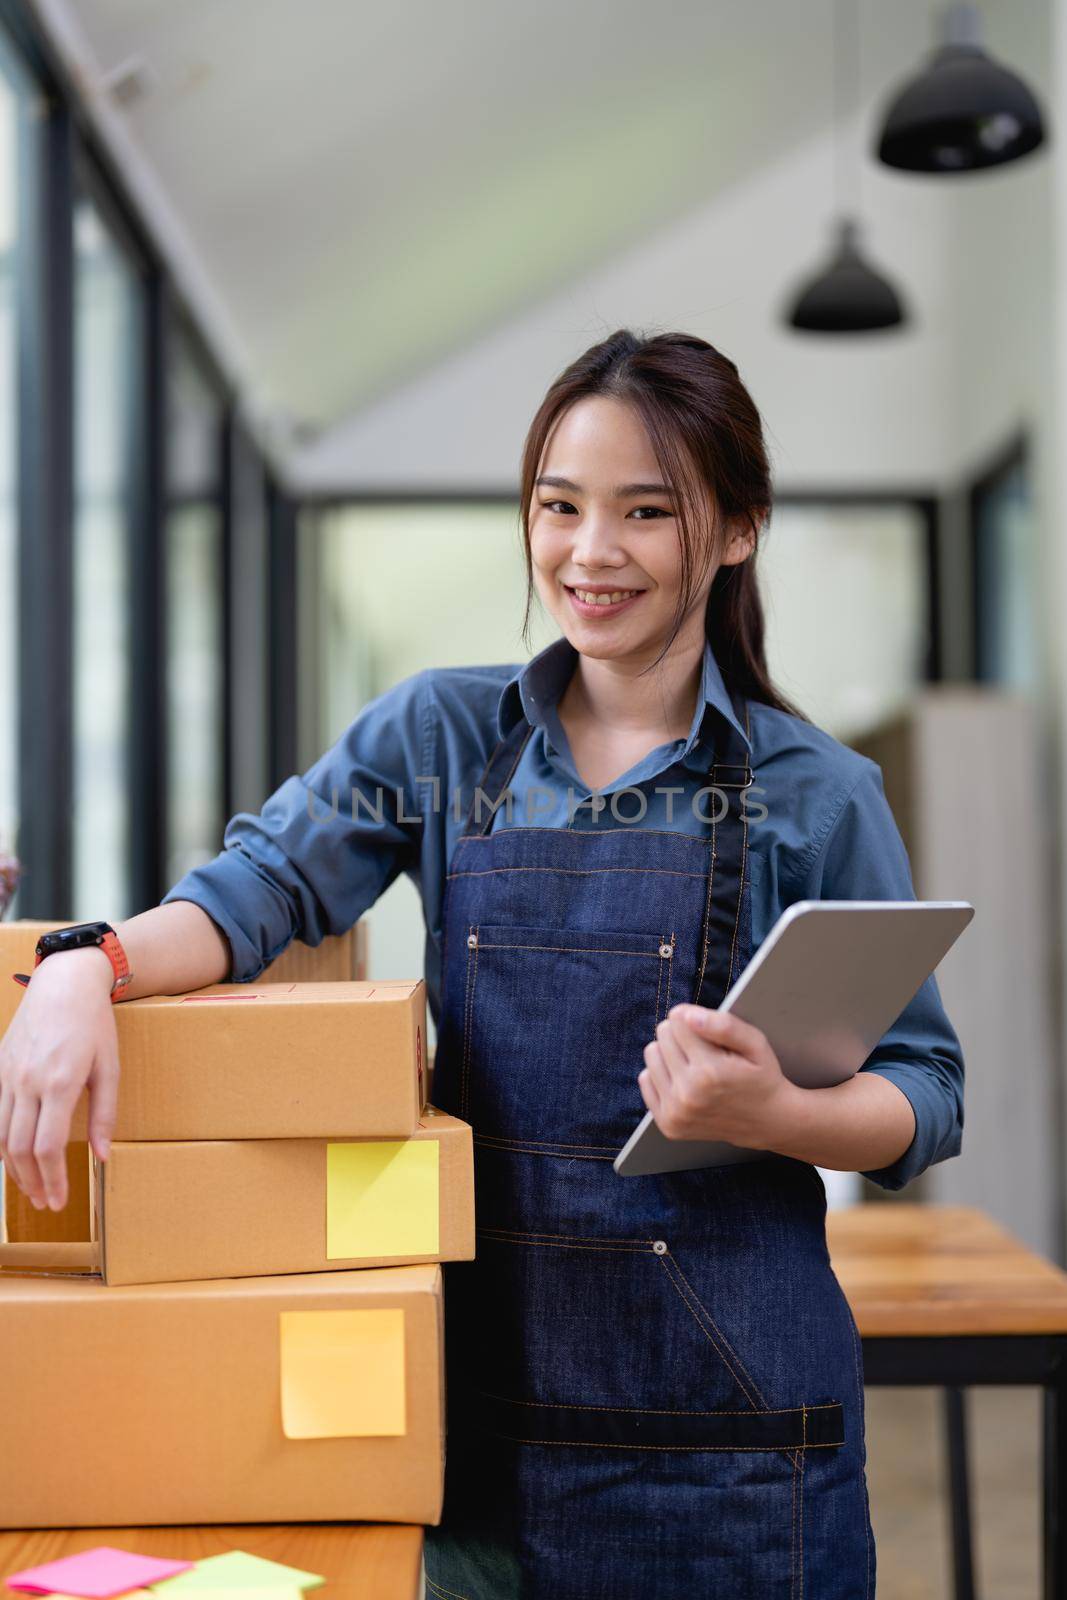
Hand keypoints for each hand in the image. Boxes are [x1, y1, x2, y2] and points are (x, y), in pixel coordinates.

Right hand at [0, 949, 119, 1209]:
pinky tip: (12, 1157)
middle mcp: (26, 1082)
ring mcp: (7, 1075)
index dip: (52, 1179)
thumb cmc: (93, 1024)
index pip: (47, 1146)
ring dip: (13, 1168)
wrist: (64, 983)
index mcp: (58, 1082)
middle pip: (19, 1148)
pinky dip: (0, 1142)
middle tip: (45, 1203)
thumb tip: (102, 1156)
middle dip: (32, 1182)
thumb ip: (104, 1113)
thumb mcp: (110, 1067)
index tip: (60, 1200)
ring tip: (30, 1187)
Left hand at [637, 1002, 799, 1146]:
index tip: (710, 1032)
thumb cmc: (760, 1076)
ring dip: (670, 1053)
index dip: (695, 1019)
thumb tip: (686, 1015)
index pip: (678, 1020)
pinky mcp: (668, 1124)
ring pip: (651, 1054)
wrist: (767, 1121)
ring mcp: (676, 1113)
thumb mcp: (755, 1043)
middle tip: (706, 1051)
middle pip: (663, 1035)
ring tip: (695, 1065)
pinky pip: (645, 1080)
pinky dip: (662, 1075)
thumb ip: (723, 1024)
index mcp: (710, 1072)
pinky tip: (685, 1081)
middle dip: (683, 1035)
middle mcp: (688, 1094)